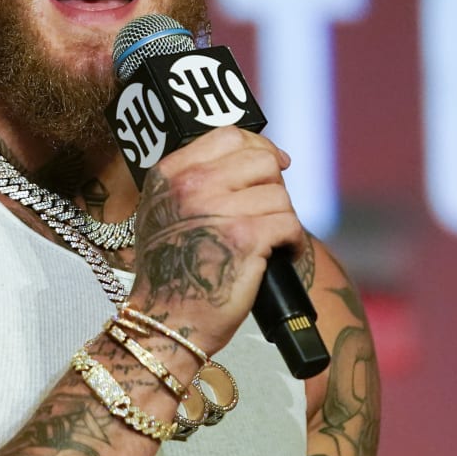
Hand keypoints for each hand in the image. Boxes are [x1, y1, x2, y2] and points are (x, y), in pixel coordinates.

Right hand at [126, 126, 305, 358]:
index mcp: (170, 174)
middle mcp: (191, 185)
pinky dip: (293, 242)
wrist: (166, 320)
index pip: (228, 135)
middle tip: (268, 213)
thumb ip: (192, 181)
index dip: (259, 146)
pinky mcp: (245, 238)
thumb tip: (254, 158)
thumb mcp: (162, 212)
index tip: (275, 164)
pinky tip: (282, 255)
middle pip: (260, 161)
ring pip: (279, 194)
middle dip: (273, 187)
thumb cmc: (170, 273)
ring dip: (282, 220)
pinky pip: (289, 223)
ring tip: (271, 243)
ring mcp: (218, 209)